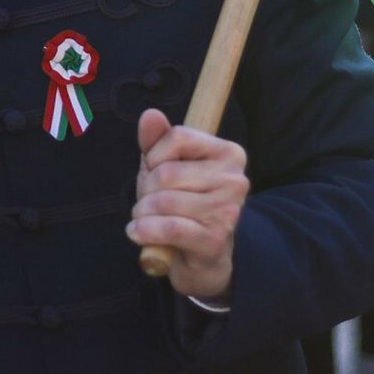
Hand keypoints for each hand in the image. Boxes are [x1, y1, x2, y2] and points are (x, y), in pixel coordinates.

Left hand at [127, 108, 248, 299]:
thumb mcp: (166, 166)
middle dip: (145, 189)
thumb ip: (156, 140)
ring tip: (145, 219)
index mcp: (229, 153)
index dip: (154, 155)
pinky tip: (138, 233)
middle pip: (167, 172)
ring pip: (163, 201)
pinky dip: (144, 230)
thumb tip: (150, 115)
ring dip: (142, 213)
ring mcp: (228, 211)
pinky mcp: (215, 240)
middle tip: (148, 203)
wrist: (204, 259)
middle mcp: (236, 180)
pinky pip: (169, 228)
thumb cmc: (183, 205)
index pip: (178, 136)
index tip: (154, 171)